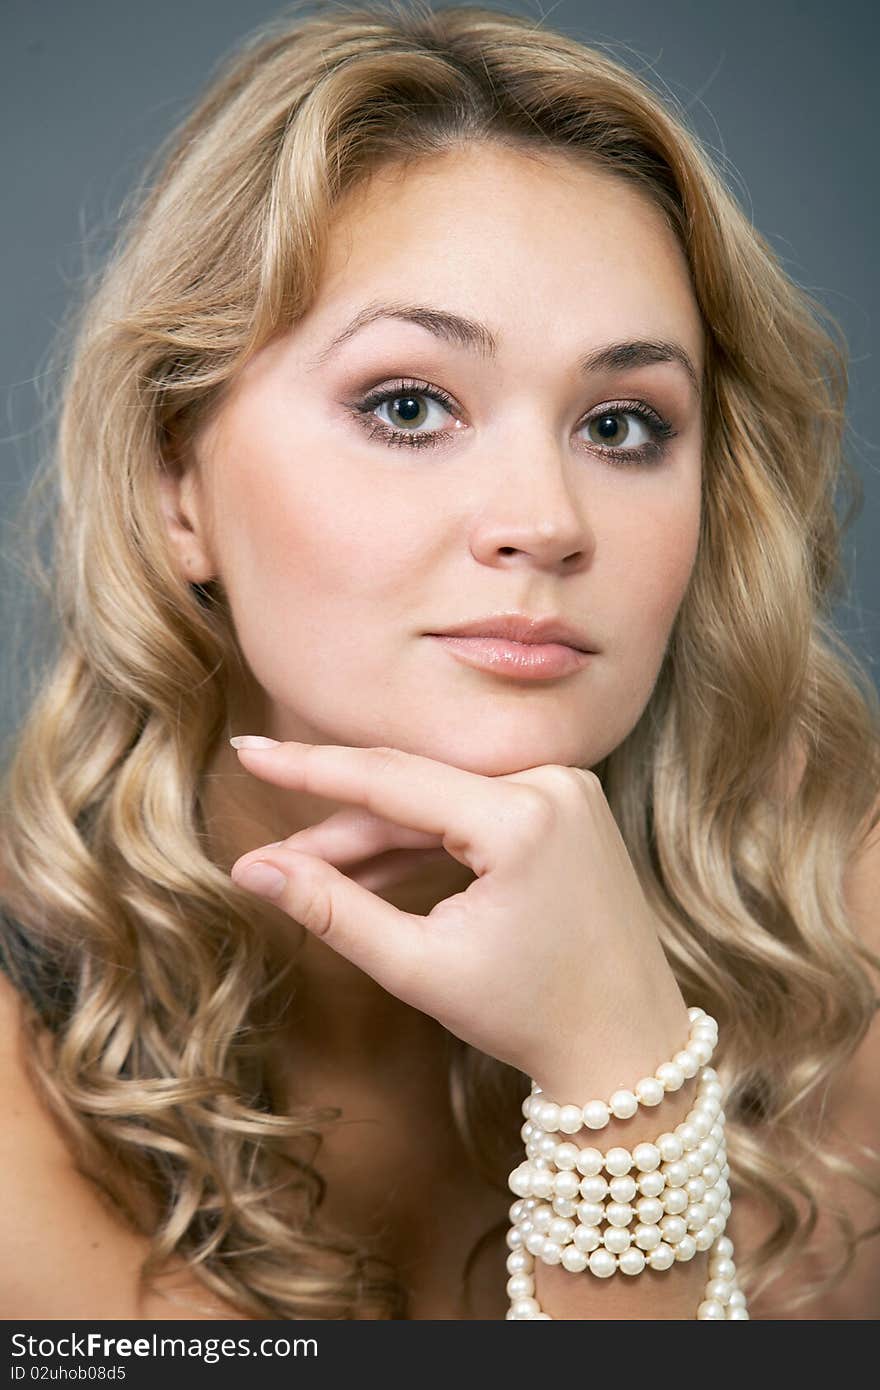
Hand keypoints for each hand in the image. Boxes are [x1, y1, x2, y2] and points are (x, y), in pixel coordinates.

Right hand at [229, 740, 688, 1092]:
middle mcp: (552, 782)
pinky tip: (371, 871)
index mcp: (521, 817)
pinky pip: (476, 811)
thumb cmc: (530, 1014)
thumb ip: (332, 910)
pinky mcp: (568, 804)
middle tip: (272, 858)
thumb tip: (254, 869)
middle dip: (339, 828)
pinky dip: (426, 842)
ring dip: (378, 838)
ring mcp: (566, 789)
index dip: (308, 767)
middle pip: (413, 792)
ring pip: (440, 802)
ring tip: (312, 874)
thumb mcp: (419, 967)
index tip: (246, 748)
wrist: (628, 1045)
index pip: (389, 778)